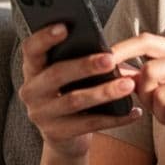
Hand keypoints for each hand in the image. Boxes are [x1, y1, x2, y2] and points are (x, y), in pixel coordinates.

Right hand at [19, 23, 141, 158]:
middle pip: (56, 74)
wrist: (64, 137)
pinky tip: (134, 112)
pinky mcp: (56, 134)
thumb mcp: (70, 76)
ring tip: (128, 85)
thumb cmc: (72, 92)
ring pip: (75, 100)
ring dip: (104, 92)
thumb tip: (112, 52)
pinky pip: (89, 125)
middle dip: (85, 65)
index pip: (31, 49)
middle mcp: (31, 91)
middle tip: (110, 59)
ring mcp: (41, 114)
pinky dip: (115, 118)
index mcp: (33, 69)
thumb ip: (81, 59)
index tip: (64, 27)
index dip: (45, 37)